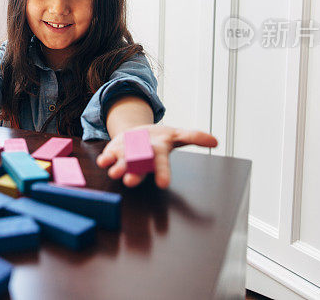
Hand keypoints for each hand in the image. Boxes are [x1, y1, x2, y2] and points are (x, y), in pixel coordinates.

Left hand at [96, 124, 217, 188]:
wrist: (139, 135)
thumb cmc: (160, 139)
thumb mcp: (177, 135)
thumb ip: (195, 137)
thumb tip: (216, 140)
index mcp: (157, 157)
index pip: (162, 166)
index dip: (163, 174)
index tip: (163, 183)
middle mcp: (141, 160)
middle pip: (139, 169)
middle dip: (135, 176)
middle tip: (131, 182)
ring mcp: (126, 158)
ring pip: (122, 166)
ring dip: (118, 170)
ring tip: (115, 173)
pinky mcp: (113, 152)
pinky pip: (108, 158)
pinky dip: (105, 159)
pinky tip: (103, 161)